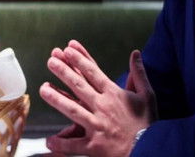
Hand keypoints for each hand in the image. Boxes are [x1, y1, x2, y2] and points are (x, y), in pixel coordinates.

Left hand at [40, 40, 155, 155]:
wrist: (150, 149)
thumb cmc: (147, 123)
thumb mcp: (148, 95)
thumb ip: (139, 73)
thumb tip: (135, 53)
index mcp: (114, 95)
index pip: (94, 73)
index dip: (79, 60)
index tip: (67, 49)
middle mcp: (103, 108)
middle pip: (80, 86)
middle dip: (64, 72)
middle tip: (51, 61)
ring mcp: (97, 126)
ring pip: (73, 110)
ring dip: (57, 99)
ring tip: (43, 88)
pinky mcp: (95, 146)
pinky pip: (74, 145)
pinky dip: (61, 143)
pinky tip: (49, 140)